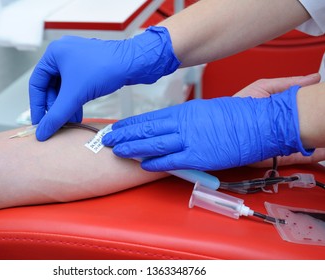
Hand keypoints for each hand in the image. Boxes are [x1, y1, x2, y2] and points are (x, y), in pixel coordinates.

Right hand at [29, 26, 179, 140]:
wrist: (134, 63)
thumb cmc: (105, 68)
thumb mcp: (75, 94)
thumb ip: (56, 115)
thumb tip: (42, 132)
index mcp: (54, 53)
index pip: (36, 83)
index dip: (37, 105)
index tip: (39, 122)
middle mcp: (63, 54)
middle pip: (50, 87)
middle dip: (55, 107)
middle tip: (56, 124)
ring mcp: (77, 60)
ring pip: (65, 88)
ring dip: (66, 106)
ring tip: (68, 122)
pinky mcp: (89, 67)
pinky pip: (76, 86)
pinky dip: (75, 100)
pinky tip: (77, 114)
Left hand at [103, 86, 311, 171]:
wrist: (259, 123)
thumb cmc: (236, 116)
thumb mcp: (206, 110)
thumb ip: (186, 119)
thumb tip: (171, 126)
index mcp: (184, 111)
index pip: (150, 118)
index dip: (131, 124)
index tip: (117, 128)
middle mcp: (183, 124)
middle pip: (147, 130)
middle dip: (125, 135)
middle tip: (108, 139)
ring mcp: (190, 140)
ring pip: (154, 144)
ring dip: (134, 148)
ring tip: (118, 151)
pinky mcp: (199, 156)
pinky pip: (172, 160)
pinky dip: (155, 162)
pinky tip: (142, 164)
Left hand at [232, 73, 324, 166]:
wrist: (220, 126)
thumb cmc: (237, 108)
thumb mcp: (262, 89)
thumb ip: (287, 84)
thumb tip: (313, 78)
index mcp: (277, 115)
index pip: (302, 114)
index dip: (313, 111)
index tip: (322, 105)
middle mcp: (278, 131)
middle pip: (304, 131)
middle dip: (316, 126)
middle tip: (323, 121)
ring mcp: (276, 145)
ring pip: (302, 145)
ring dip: (315, 141)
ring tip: (324, 136)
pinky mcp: (271, 157)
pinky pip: (294, 158)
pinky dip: (309, 156)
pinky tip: (321, 152)